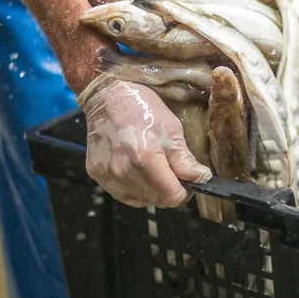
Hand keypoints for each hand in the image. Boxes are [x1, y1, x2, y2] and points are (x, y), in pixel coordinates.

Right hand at [77, 75, 211, 207]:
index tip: (186, 180)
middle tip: (169, 169)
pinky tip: (135, 170)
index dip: (184, 192)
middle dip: (168, 189)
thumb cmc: (143, 108)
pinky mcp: (97, 175)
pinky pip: (123, 194)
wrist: (107, 96)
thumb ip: (184, 160)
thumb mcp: (172, 130)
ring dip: (151, 190)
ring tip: (151, 167)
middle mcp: (123, 172)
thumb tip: (201, 180)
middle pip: (157, 200)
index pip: (172, 197)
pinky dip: (133, 188)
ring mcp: (108, 175)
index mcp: (145, 159)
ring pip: (140, 200)